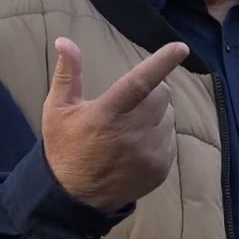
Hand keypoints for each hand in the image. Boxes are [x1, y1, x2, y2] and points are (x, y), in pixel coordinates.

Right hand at [41, 37, 188, 212]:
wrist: (74, 197)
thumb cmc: (66, 146)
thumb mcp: (57, 109)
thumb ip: (67, 74)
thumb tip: (64, 41)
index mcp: (106, 115)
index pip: (138, 83)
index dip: (161, 63)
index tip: (180, 48)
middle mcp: (131, 135)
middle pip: (162, 95)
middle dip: (151, 92)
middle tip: (131, 103)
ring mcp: (149, 154)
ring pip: (169, 116)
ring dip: (156, 115)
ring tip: (130, 128)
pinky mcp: (160, 168)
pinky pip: (171, 138)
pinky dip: (159, 136)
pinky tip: (137, 146)